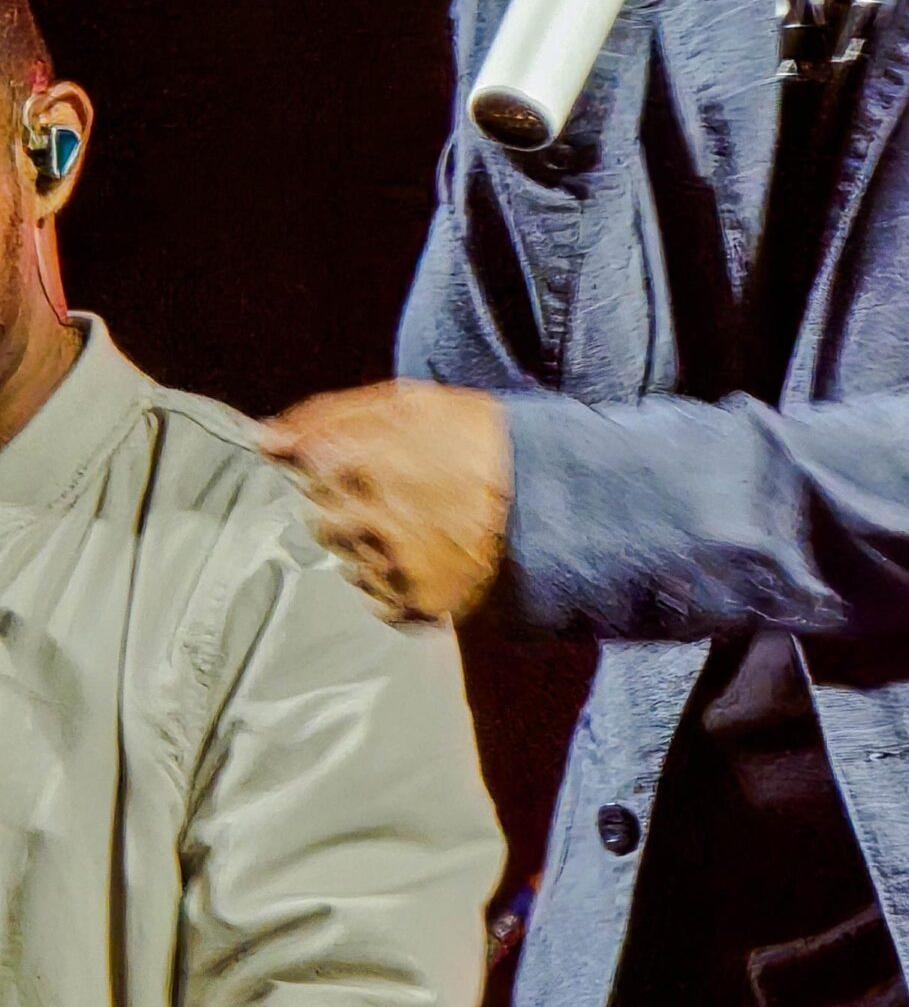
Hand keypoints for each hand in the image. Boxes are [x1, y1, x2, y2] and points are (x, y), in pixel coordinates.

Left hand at [262, 379, 511, 624]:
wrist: (545, 501)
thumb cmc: (474, 441)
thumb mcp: (411, 403)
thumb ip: (330, 415)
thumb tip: (265, 438)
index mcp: (360, 463)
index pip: (307, 467)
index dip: (325, 463)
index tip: (349, 464)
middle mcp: (365, 519)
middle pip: (320, 516)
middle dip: (346, 503)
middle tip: (389, 492)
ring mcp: (388, 567)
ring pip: (343, 557)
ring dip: (365, 542)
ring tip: (408, 524)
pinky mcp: (411, 603)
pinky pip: (372, 596)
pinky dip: (387, 578)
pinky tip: (418, 556)